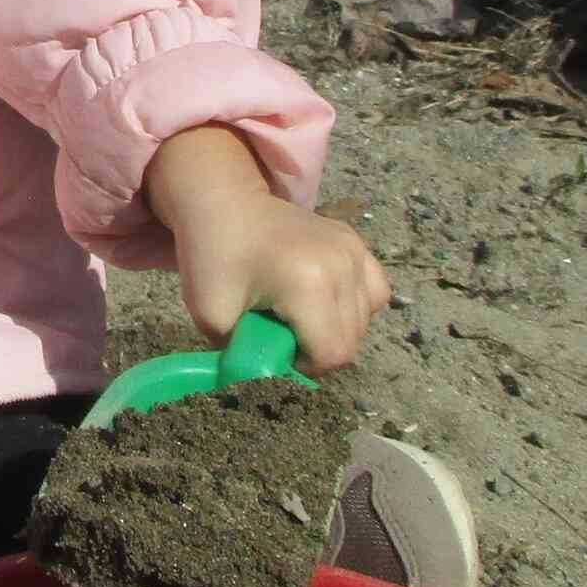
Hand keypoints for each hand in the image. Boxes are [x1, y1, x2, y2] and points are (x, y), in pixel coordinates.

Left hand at [144, 125, 394, 373]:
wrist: (223, 202)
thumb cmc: (212, 257)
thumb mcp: (212, 317)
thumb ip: (242, 359)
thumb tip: (263, 385)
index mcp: (309, 284)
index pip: (332, 354)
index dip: (306, 367)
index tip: (276, 351)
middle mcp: (342, 266)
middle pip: (352, 340)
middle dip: (319, 350)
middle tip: (283, 334)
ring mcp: (354, 250)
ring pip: (366, 319)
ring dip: (336, 329)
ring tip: (301, 316)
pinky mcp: (356, 241)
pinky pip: (374, 291)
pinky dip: (356, 306)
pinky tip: (325, 300)